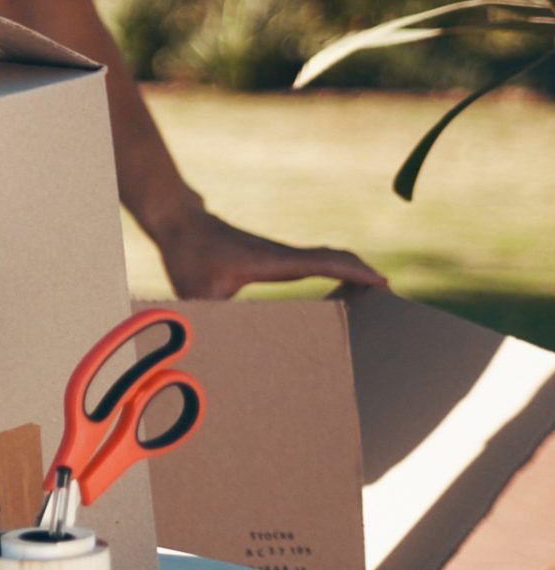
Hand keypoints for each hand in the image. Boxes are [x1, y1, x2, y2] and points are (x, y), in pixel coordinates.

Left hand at [147, 201, 386, 299]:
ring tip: (378, 292)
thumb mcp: (194, 293)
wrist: (179, 224)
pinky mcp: (274, 256)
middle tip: (391, 294)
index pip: (322, 263)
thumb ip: (207, 319)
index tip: (382, 282)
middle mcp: (282, 254)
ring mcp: (280, 254)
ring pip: (326, 257)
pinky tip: (344, 282)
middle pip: (334, 258)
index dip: (353, 272)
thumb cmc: (188, 257)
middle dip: (364, 273)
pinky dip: (336, 268)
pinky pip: (314, 260)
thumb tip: (210, 345)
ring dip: (353, 269)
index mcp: (272, 262)